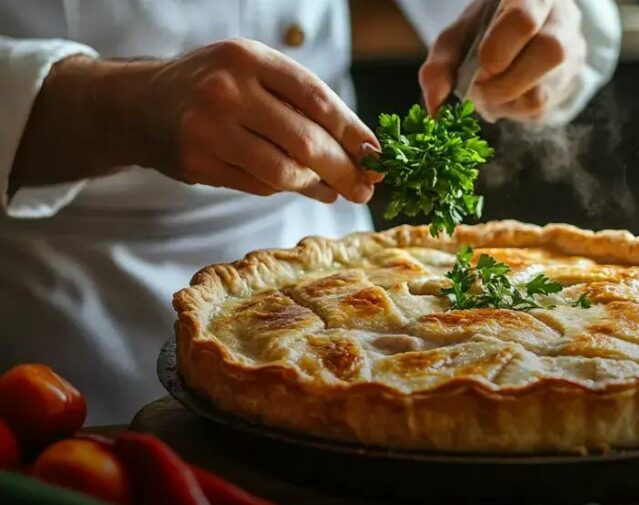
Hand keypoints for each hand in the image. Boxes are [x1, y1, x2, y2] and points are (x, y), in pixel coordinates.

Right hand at [143, 39, 380, 202]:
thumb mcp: (253, 74)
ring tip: (335, 191)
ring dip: (316, 186)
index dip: (353, 131)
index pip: (316, 98)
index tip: (377, 156)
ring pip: (283, 171)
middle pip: (305, 140)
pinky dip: (285, 190)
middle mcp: (227, 90)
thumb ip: (302, 104)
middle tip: (365, 190)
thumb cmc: (214, 89)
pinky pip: (257, 185)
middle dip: (343, 169)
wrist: (139, 104)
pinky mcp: (197, 162)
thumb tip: (363, 151)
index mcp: (249, 59)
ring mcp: (208, 128)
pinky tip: (302, 188)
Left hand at [419, 0, 585, 122]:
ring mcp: (571, 54)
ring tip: (485, 92)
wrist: (519, 34)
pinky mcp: (568, 85)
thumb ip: (442, 64)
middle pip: (548, 53)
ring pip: (543, 92)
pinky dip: (511, 110)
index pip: (524, 19)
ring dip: (503, 102)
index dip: (496, 51)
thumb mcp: (459, 35)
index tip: (475, 67)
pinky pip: (540, 111)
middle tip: (477, 86)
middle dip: (502, 82)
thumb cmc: (486, 28)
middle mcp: (562, 20)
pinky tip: (501, 96)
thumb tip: (435, 106)